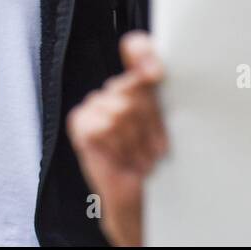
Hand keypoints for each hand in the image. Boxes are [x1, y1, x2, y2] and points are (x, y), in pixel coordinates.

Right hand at [66, 32, 167, 246]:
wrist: (142, 203)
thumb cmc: (159, 166)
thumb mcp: (169, 123)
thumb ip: (158, 89)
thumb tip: (152, 66)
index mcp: (140, 85)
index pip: (137, 47)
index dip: (142, 52)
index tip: (155, 71)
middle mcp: (115, 92)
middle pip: (132, 84)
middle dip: (151, 121)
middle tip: (156, 147)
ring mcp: (94, 108)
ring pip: (120, 107)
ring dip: (138, 140)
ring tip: (141, 158)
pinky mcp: (81, 125)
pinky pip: (101, 124)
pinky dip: (118, 146)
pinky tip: (121, 158)